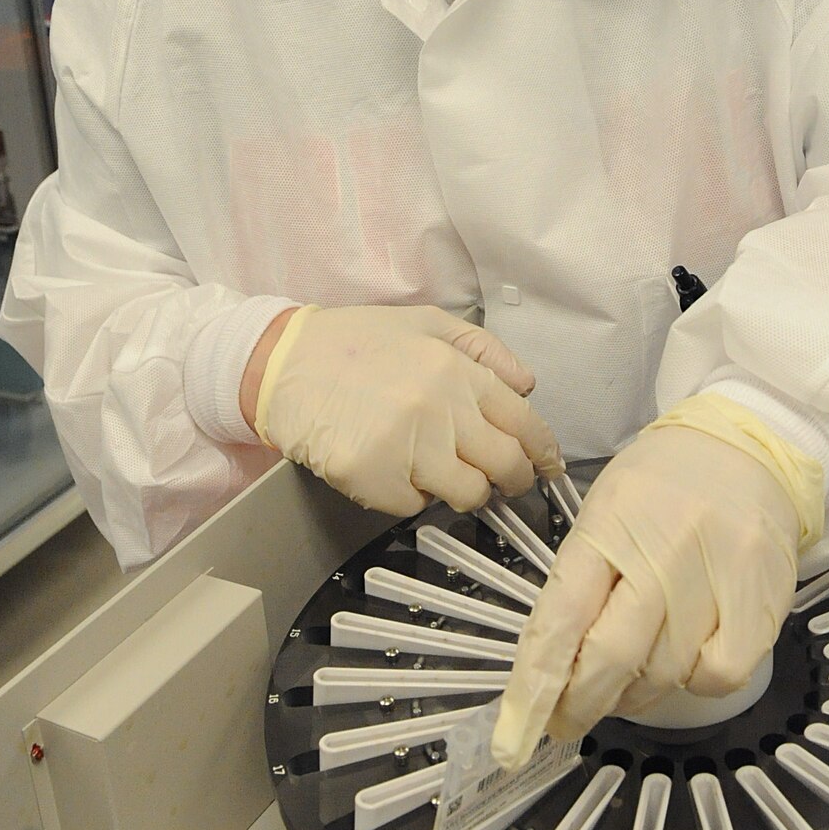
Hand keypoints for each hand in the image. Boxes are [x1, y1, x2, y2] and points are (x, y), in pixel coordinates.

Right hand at [249, 304, 562, 514]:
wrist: (282, 363)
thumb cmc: (352, 342)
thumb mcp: (425, 323)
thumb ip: (483, 350)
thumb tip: (527, 386)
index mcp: (457, 371)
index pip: (525, 423)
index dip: (543, 451)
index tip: (546, 466)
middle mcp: (440, 411)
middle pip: (506, 467)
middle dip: (515, 480)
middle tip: (506, 482)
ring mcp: (407, 449)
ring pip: (468, 495)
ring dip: (465, 491)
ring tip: (443, 473)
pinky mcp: (373, 480)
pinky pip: (415, 506)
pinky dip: (412, 496)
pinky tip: (395, 470)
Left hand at [491, 423, 802, 767]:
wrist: (748, 444)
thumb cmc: (665, 483)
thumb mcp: (604, 513)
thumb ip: (579, 584)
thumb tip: (553, 669)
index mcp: (606, 530)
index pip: (559, 621)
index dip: (533, 689)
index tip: (513, 737)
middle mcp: (660, 554)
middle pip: (610, 659)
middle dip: (580, 705)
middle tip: (568, 721)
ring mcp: (715, 578)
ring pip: (662, 674)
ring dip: (635, 693)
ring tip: (630, 677)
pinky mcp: (761, 600)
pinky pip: (718, 675)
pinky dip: (695, 682)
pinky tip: (687, 661)